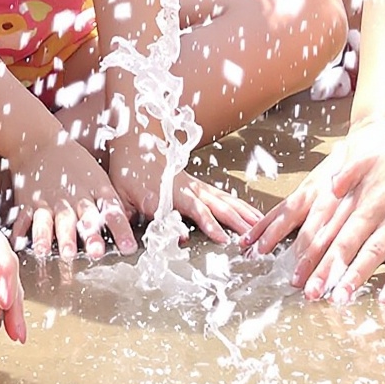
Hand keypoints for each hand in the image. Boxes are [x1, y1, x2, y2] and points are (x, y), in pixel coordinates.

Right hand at [9, 131, 137, 259]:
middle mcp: (73, 196)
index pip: (111, 210)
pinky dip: (20, 231)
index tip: (129, 247)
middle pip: (82, 217)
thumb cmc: (74, 162)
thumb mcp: (97, 177)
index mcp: (94, 189)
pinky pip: (24, 218)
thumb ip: (108, 202)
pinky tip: (16, 243)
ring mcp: (49, 200)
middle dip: (88, 235)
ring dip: (48, 237)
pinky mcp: (28, 202)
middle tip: (94, 252)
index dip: (121, 229)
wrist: (40, 142)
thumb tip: (127, 225)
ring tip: (46, 252)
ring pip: (50, 221)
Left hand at [99, 127, 259, 243]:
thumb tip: (147, 237)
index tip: (222, 239)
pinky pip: (225, 197)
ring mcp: (197, 186)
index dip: (209, 225)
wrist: (135, 143)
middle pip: (218, 206)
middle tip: (252, 239)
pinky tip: (253, 214)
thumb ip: (131, 219)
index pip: (195, 211)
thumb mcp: (122, 198)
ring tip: (262, 228)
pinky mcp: (200, 186)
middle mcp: (188, 188)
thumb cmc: (127, 173)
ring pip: (226, 201)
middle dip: (237, 223)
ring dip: (244, 214)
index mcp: (169, 193)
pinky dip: (241, 206)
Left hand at [248, 118, 384, 302]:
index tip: (314, 282)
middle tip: (337, 301)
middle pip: (371, 251)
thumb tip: (327, 191)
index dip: (327, 262)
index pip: (345, 237)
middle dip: (353, 277)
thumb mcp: (370, 157)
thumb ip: (346, 175)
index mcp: (374, 202)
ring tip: (384, 302)